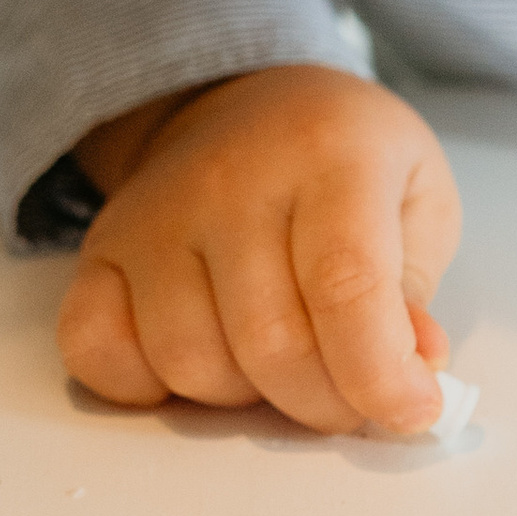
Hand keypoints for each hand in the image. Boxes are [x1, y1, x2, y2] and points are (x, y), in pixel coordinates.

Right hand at [58, 67, 462, 434]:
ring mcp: (154, 217)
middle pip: (271, 343)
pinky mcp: (100, 251)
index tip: (411, 410)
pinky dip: (147, 388)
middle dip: (324, 401)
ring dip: (245, 399)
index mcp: (328, 155)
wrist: (244, 105)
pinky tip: (203, 362)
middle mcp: (230, 181)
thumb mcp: (417, 204)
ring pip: (190, 363)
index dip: (380, 374)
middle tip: (350, 394)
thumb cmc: (343, 164)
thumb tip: (413, 371)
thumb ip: (414, 293)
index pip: (345, 286)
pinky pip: (99, 351)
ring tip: (280, 363)